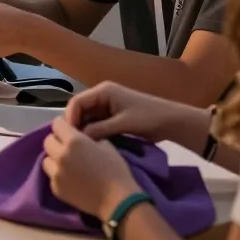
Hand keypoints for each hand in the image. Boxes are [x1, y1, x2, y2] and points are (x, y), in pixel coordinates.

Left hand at [42, 116, 139, 218]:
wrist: (117, 201)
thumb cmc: (115, 170)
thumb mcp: (105, 144)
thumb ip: (87, 136)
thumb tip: (79, 136)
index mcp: (74, 141)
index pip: (56, 124)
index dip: (63, 125)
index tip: (68, 129)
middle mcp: (61, 155)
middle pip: (48, 141)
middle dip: (57, 140)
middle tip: (68, 146)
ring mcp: (56, 173)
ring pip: (46, 159)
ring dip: (54, 158)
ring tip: (67, 163)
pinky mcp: (55, 189)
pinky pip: (51, 175)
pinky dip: (57, 174)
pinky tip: (70, 177)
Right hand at [66, 82, 193, 144]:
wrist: (171, 121)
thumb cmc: (148, 118)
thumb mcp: (123, 124)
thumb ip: (100, 129)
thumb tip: (78, 139)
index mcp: (103, 91)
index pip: (76, 102)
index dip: (70, 118)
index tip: (68, 137)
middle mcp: (102, 96)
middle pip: (80, 110)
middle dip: (75, 126)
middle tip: (72, 146)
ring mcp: (107, 106)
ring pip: (87, 118)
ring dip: (84, 131)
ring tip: (80, 148)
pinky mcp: (112, 116)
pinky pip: (96, 124)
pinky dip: (93, 133)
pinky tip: (91, 146)